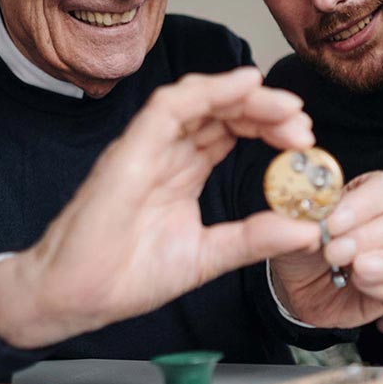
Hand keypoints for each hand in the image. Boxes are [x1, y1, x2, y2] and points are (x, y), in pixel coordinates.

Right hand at [0, 67, 321, 347]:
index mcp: (183, 171)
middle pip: (222, 111)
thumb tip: (308, 230)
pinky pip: (168, 106)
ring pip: (201, 100)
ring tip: (287, 107)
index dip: (268, 127)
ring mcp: (147, 147)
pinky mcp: (129, 150)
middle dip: (266, 110)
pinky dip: (208, 91)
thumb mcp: (208, 256)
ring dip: (247, 97)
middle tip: (303, 123)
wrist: (74, 298)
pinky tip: (244, 85)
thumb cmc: (126, 275)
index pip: (230, 132)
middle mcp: (166, 151)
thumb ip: (254, 239)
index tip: (304, 138)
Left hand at [270, 171, 382, 329]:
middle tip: (336, 252)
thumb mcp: (289, 228)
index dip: (365, 203)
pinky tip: (360, 287)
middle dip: (376, 235)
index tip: (332, 223)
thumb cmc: (299, 246)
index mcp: (370, 194)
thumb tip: (307, 228)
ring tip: (357, 270)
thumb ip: (294, 223)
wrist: (294, 286)